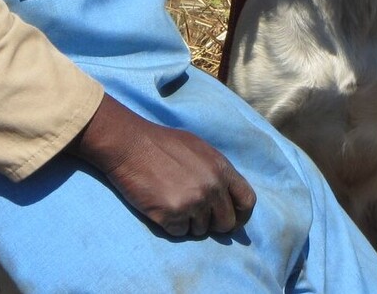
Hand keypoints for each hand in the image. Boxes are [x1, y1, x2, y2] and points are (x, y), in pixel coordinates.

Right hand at [69, 94, 255, 237]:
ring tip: (172, 201)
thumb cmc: (161, 143)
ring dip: (189, 222)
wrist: (129, 144)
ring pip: (201, 230)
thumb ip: (217, 172)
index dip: (241, 215)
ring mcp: (192, 203)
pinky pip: (180, 232)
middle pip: (226, 222)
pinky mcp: (172, 215)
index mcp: (221, 168)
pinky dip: (171, 224)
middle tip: (196, 214)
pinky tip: (160, 206)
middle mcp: (211, 187)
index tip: (232, 219)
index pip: (247, 201)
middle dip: (213, 222)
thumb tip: (227, 196)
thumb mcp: (199, 148)